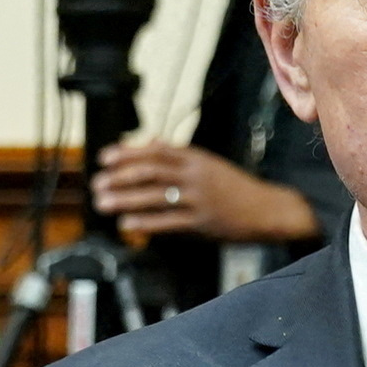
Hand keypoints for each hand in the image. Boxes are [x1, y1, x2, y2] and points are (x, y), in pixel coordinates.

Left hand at [89, 144, 321, 243]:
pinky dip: (146, 222)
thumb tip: (151, 142)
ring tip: (103, 203)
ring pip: (156, 196)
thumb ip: (178, 154)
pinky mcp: (203, 222)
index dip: (127, 153)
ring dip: (126, 199)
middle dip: (120, 177)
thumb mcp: (209, 163)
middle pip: (151, 172)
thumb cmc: (236, 188)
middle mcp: (195, 175)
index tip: (104, 157)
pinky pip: (169, 221)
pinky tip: (128, 224)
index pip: (155, 152)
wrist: (269, 209)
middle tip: (97, 183)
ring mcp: (199, 199)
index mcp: (196, 158)